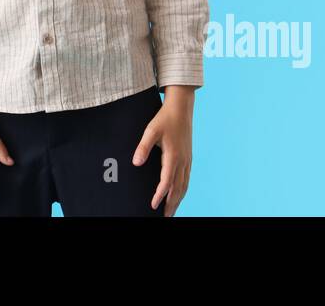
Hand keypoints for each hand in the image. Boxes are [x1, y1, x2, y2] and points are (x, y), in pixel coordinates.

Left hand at [132, 88, 192, 215]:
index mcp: (173, 156)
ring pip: (184, 186)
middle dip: (171, 205)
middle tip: (164, 217)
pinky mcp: (188, 158)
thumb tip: (136, 162)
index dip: (160, 195)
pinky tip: (178, 194)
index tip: (153, 206)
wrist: (181, 108)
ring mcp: (187, 160)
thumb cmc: (165, 118)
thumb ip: (143, 147)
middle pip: (178, 189)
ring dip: (178, 200)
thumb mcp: (151, 130)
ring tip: (171, 211)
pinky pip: (187, 179)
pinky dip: (183, 190)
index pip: (167, 182)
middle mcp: (183, 161)